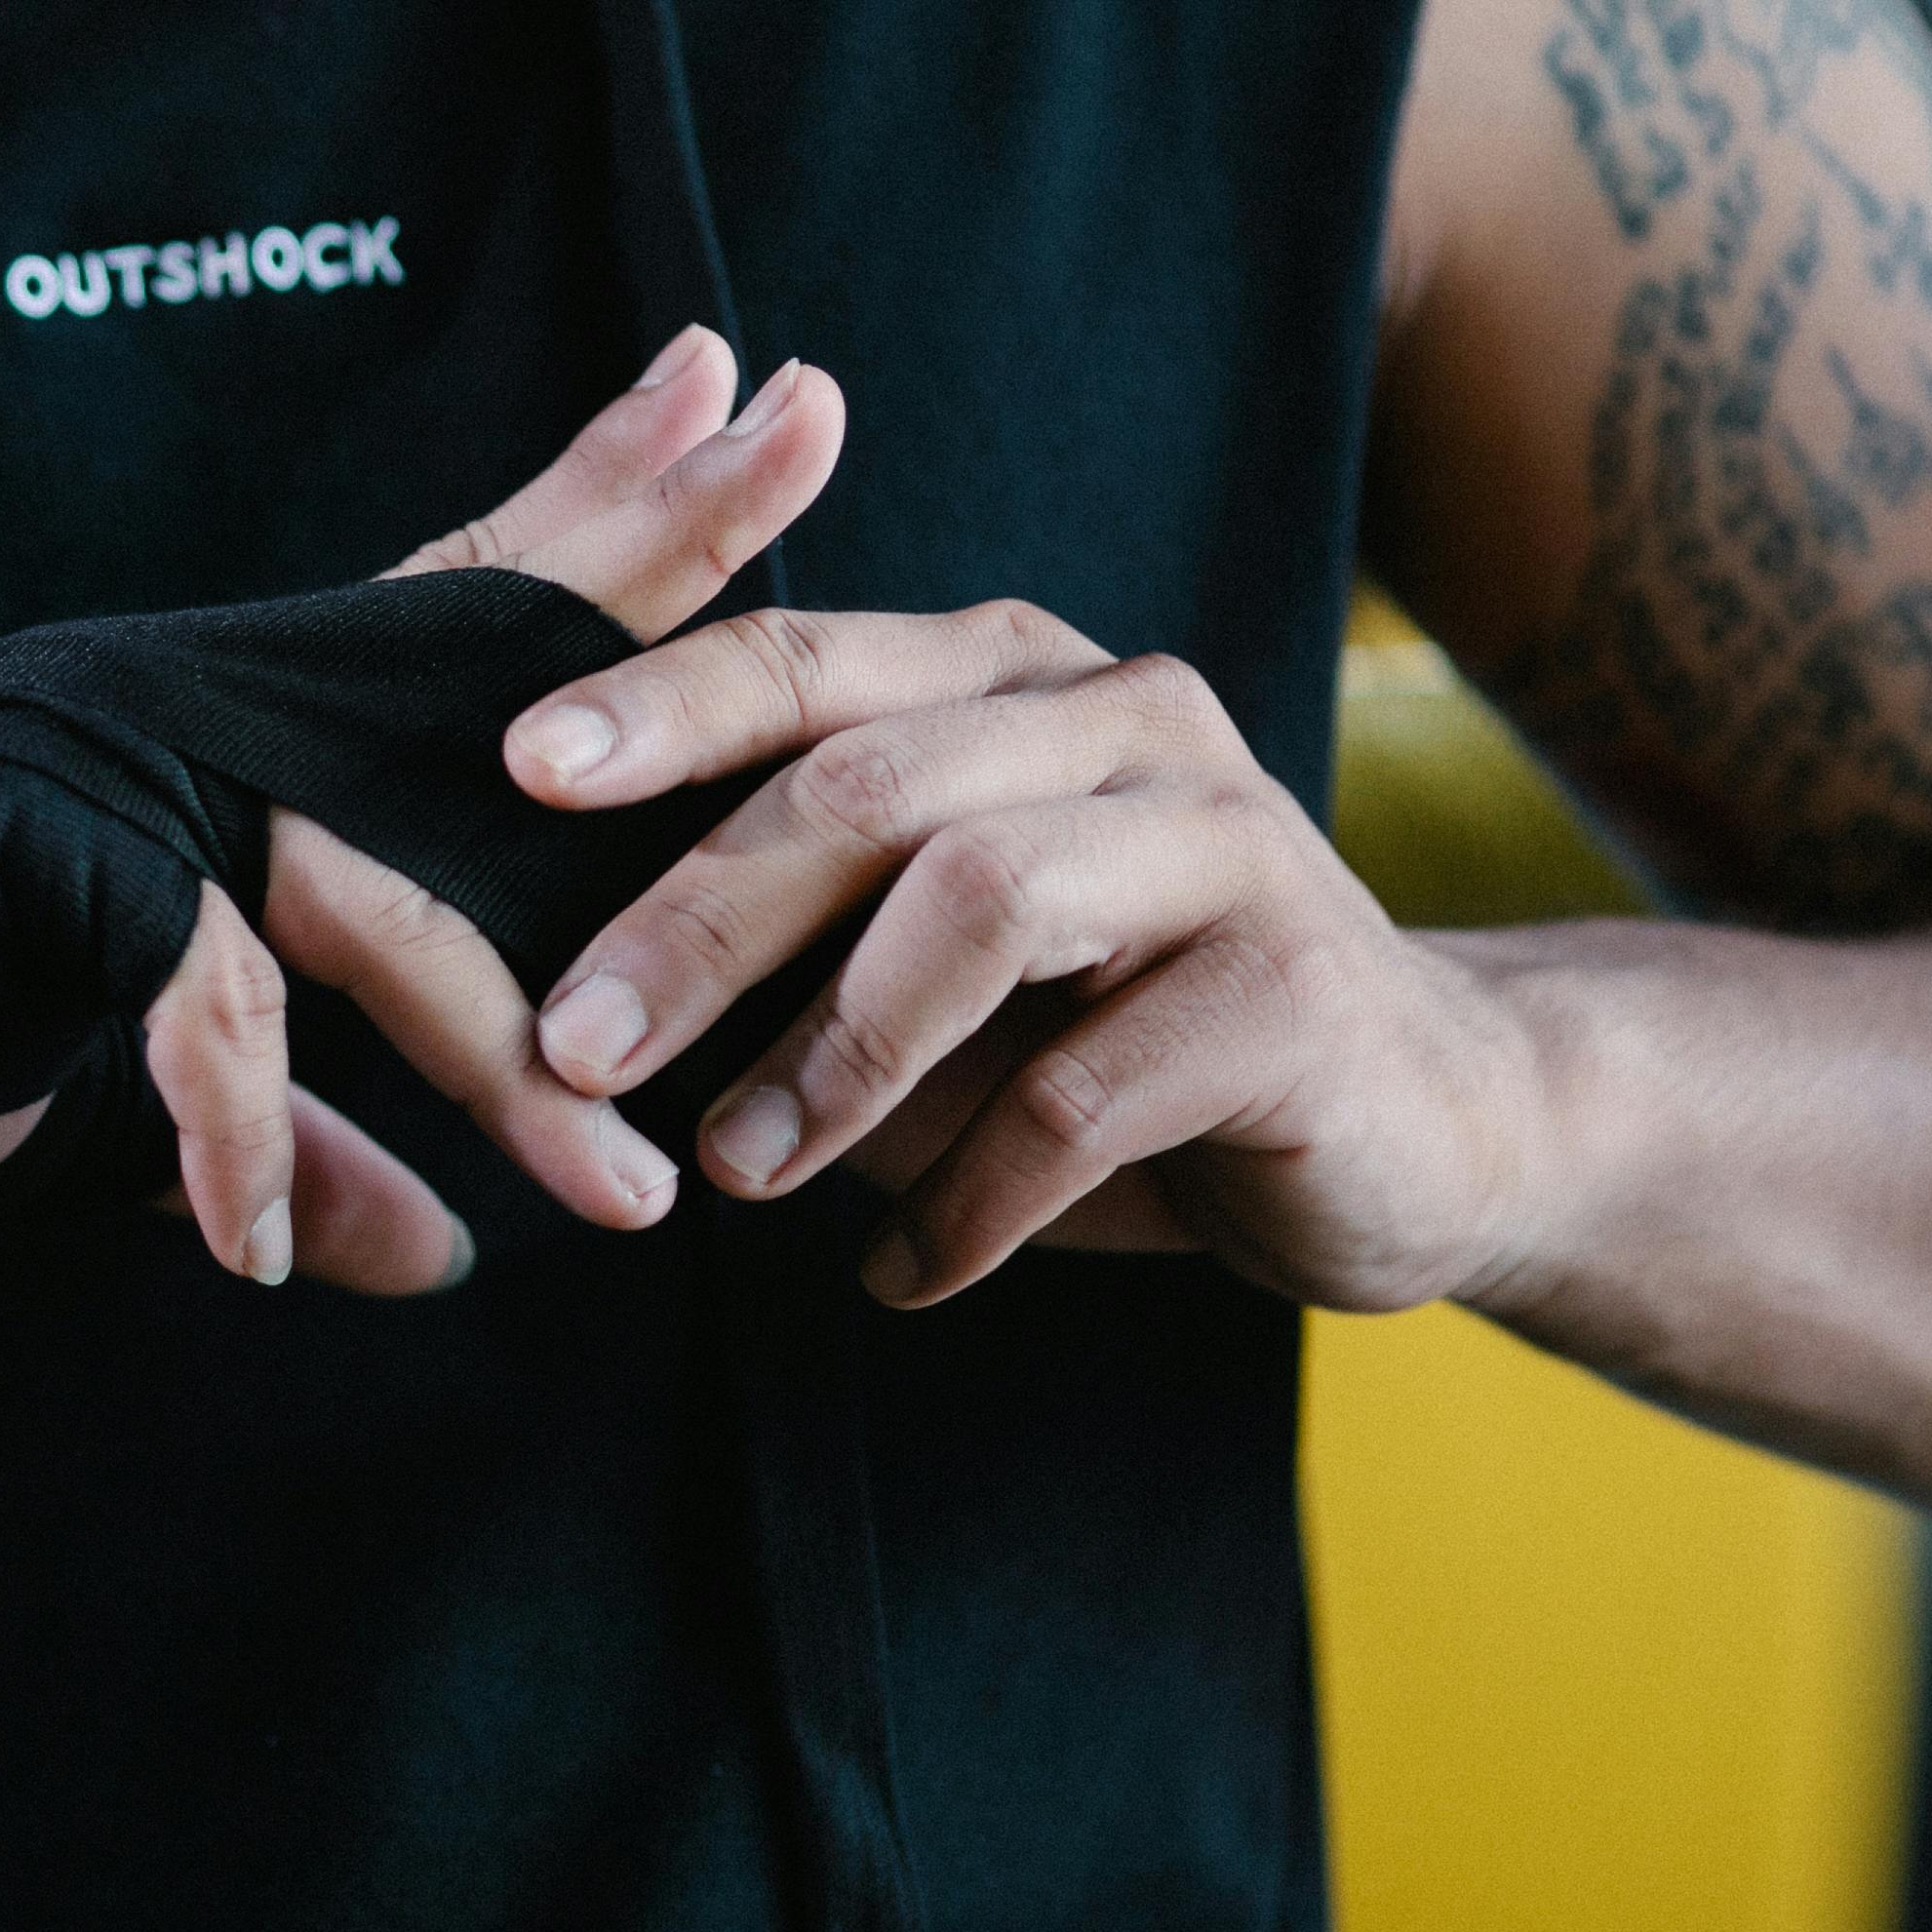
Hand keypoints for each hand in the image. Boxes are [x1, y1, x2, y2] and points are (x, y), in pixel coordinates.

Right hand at [0, 327, 845, 1292]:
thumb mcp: (107, 1090)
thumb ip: (283, 1133)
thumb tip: (429, 1251)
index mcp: (212, 737)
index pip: (442, 609)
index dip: (596, 510)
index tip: (737, 394)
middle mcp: (179, 709)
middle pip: (455, 644)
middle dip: (644, 545)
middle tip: (810, 415)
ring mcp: (99, 766)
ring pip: (365, 883)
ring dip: (499, 1050)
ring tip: (630, 1199)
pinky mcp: (17, 859)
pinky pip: (186, 994)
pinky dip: (231, 1138)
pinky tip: (268, 1253)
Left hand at [501, 598, 1550, 1311]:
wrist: (1419, 1127)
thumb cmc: (1117, 1031)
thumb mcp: (936, 958)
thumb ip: (796, 936)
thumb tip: (575, 995)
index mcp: (1011, 676)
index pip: (809, 660)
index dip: (659, 705)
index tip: (513, 769)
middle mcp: (1122, 718)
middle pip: (868, 783)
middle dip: (698, 917)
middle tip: (573, 1047)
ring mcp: (1225, 838)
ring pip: (978, 905)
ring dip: (828, 1057)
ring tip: (732, 1171)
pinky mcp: (1298, 990)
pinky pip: (1081, 1091)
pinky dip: (964, 1199)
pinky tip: (903, 1272)